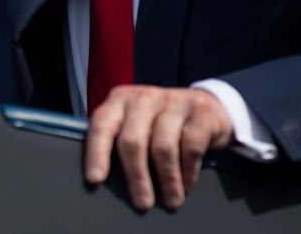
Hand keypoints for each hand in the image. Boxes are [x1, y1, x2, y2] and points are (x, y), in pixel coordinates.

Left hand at [84, 85, 234, 210]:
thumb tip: (103, 179)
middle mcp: (143, 97)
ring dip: (166, 179)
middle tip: (141, 203)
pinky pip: (190, 146)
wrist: (205, 107)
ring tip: (170, 201)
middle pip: (132, 140)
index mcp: (119, 100)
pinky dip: (188, 171)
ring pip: (162, 146)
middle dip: (136, 176)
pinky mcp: (200, 111)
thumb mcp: (136, 123)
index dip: (96, 153)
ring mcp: (172, 101)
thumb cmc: (160, 123)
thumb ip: (118, 139)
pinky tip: (187, 185)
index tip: (95, 179)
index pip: (101, 125)